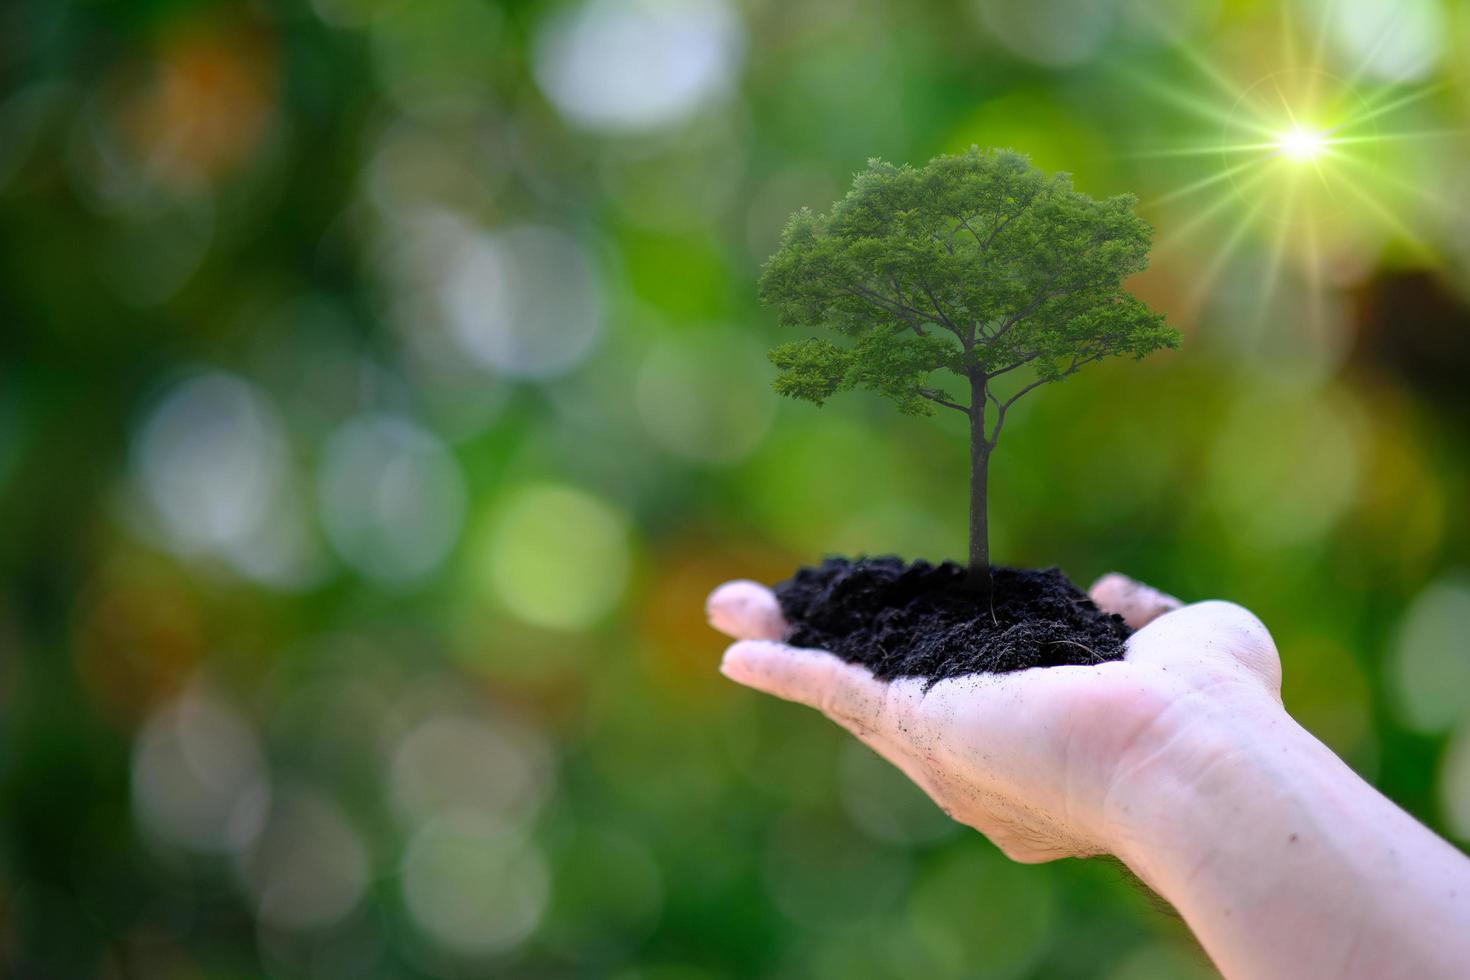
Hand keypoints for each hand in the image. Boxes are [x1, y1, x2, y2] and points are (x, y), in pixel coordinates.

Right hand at [707, 572, 1282, 865]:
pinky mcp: (919, 730)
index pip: (976, 682)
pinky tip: (734, 649)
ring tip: (729, 606)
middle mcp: (985, 759)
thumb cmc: (1221, 713)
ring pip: (847, 682)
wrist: (1198, 756)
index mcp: (1046, 744)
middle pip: (890, 683)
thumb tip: (1108, 592)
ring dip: (786, 640)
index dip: (937, 646)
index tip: (921, 612)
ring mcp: (945, 749)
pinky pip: (834, 693)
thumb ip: (1144, 620)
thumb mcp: (1189, 644)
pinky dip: (783, 668)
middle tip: (786, 613)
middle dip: (832, 644)